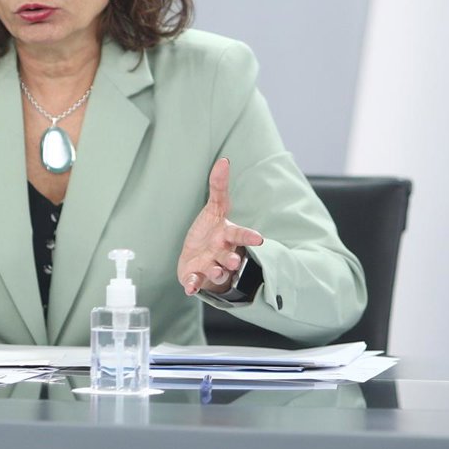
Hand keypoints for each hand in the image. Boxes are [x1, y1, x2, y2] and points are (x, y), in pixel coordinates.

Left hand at [177, 158, 264, 296]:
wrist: (198, 259)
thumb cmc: (211, 232)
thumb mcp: (214, 209)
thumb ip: (219, 187)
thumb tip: (224, 160)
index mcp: (228, 236)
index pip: (240, 234)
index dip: (248, 236)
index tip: (259, 239)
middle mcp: (223, 253)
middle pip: (230, 256)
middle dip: (232, 259)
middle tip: (233, 261)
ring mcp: (211, 266)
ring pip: (217, 271)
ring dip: (217, 272)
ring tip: (216, 271)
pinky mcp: (198, 277)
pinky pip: (196, 282)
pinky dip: (193, 284)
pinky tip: (190, 287)